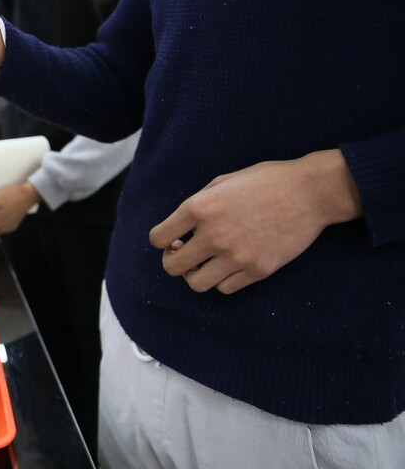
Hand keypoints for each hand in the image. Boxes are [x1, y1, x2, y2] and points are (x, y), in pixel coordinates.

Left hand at [149, 150, 360, 293]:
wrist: (311, 192)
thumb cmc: (265, 181)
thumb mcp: (221, 182)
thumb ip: (196, 205)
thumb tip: (180, 228)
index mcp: (199, 208)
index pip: (158, 238)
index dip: (162, 240)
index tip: (173, 238)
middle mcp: (213, 235)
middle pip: (172, 267)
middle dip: (173, 260)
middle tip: (184, 252)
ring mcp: (236, 256)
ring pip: (196, 283)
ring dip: (195, 274)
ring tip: (204, 262)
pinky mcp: (258, 270)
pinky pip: (226, 288)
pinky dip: (222, 280)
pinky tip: (228, 265)